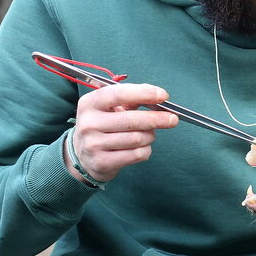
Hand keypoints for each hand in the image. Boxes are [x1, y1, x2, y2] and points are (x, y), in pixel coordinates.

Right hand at [64, 83, 178, 183]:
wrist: (82, 155)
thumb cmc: (103, 126)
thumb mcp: (109, 108)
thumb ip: (131, 99)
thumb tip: (158, 95)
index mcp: (90, 103)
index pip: (118, 94)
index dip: (143, 93)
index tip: (163, 95)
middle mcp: (89, 123)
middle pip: (132, 120)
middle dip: (157, 119)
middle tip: (172, 119)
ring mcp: (94, 144)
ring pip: (137, 138)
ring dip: (150, 136)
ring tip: (149, 134)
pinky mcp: (102, 162)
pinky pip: (137, 154)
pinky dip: (146, 150)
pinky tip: (142, 147)